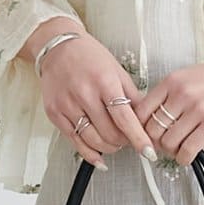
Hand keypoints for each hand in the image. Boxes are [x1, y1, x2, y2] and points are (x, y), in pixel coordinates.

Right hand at [32, 26, 158, 167]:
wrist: (58, 48)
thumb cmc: (89, 57)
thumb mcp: (118, 71)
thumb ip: (132, 97)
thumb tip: (147, 121)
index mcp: (104, 82)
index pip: (125, 118)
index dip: (139, 138)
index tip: (149, 152)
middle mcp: (84, 94)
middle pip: (110, 134)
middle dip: (124, 142)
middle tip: (129, 138)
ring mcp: (67, 105)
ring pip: (94, 141)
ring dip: (109, 148)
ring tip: (115, 142)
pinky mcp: (55, 113)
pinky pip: (75, 142)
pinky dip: (90, 154)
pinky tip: (100, 157)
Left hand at [133, 39, 203, 166]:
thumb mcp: (186, 77)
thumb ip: (167, 95)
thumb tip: (150, 120)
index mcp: (171, 81)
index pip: (142, 111)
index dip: (140, 128)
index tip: (145, 135)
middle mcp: (182, 94)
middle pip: (153, 130)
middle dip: (155, 142)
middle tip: (163, 145)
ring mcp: (197, 110)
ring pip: (168, 142)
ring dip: (171, 151)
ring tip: (178, 149)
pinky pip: (188, 150)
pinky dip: (183, 158)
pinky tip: (187, 156)